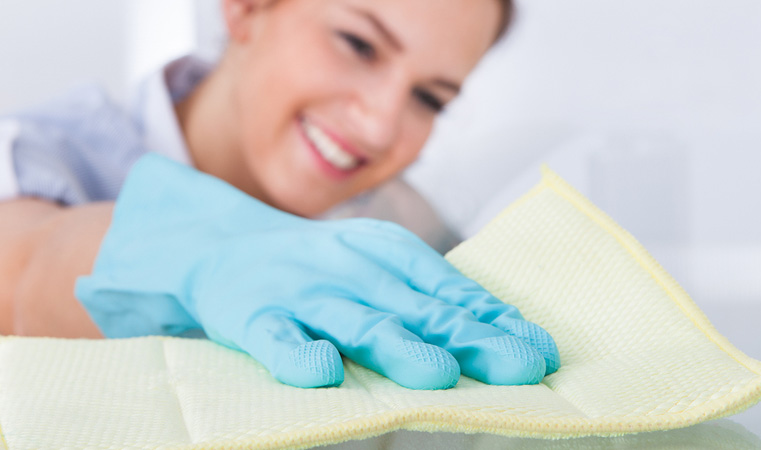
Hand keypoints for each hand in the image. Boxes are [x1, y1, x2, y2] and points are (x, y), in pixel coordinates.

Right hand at [77, 154, 559, 388]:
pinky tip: (322, 373)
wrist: (222, 248)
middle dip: (468, 337)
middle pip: (417, 308)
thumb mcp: (378, 268)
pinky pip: (278, 339)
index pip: (449, 291)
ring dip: (397, 346)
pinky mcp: (254, 318)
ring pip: (356, 321)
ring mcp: (302, 294)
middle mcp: (351, 270)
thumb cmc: (317, 270)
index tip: (537, 350)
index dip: (494, 321)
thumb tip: (507, 333)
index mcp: (386, 255)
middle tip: (515, 365)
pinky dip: (298, 355)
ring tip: (437, 374)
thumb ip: (432, 299)